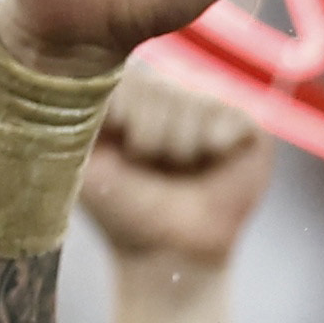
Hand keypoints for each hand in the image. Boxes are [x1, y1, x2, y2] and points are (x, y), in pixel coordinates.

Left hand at [76, 58, 273, 266]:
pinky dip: (217, 146)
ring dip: (183, 150)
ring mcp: (208, 103)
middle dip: (151, 141)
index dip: (122, 119)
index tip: (117, 151)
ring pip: (194, 105)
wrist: (169, 252)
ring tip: (180, 169)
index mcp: (127, 90)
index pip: (125, 77)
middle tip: (152, 167)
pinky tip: (212, 164)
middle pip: (160, 89)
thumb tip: (77, 69)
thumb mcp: (82, 155)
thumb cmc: (123, 207)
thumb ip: (79, 110)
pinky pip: (231, 116)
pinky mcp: (246, 123)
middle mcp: (168, 87)